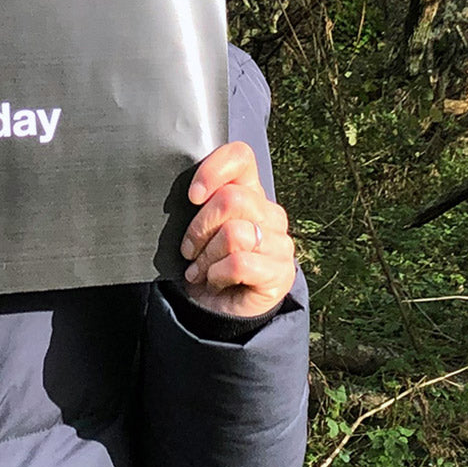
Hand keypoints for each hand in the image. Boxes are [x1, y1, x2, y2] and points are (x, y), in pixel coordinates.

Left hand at [179, 141, 295, 317]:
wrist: (223, 309)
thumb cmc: (206, 260)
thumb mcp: (199, 227)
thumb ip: (198, 205)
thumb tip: (186, 193)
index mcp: (249, 191)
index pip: (240, 157)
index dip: (213, 170)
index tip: (192, 196)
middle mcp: (269, 213)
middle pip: (231, 199)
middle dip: (199, 228)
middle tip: (189, 250)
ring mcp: (279, 243)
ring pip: (234, 233)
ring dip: (207, 256)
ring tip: (201, 269)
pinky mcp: (280, 273)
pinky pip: (239, 263)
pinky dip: (217, 274)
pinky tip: (215, 281)